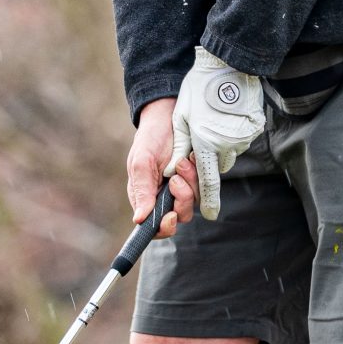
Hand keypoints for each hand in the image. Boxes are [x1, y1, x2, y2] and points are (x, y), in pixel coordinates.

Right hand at [128, 97, 188, 235]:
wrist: (167, 116)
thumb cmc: (149, 138)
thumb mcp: (141, 162)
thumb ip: (142, 190)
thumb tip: (139, 219)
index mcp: (145, 197)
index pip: (155, 226)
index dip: (164, 227)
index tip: (171, 215)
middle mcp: (164, 196)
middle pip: (180, 215)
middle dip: (181, 198)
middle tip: (175, 177)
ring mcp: (182, 187)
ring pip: (194, 201)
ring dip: (190, 182)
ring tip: (182, 162)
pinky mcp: (196, 178)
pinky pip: (204, 185)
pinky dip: (198, 172)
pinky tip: (191, 158)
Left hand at [167, 46, 264, 221]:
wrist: (227, 64)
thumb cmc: (198, 90)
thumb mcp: (181, 119)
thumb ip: (178, 149)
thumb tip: (172, 173)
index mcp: (206, 145)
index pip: (208, 184)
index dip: (208, 202)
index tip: (210, 214)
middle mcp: (227, 146)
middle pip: (216, 168)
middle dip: (205, 162)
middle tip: (197, 143)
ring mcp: (243, 138)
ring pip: (226, 155)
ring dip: (217, 147)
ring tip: (210, 122)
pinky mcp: (253, 130)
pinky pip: (238, 142)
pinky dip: (229, 136)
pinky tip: (222, 117)